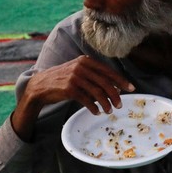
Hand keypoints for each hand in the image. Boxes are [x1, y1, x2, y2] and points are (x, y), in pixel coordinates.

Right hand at [10, 56, 132, 138]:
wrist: (40, 85)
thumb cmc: (63, 80)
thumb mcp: (78, 72)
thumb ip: (94, 76)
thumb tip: (116, 88)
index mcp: (86, 60)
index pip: (108, 71)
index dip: (121, 80)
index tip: (131, 89)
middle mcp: (81, 66)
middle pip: (105, 82)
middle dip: (115, 95)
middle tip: (120, 105)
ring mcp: (75, 77)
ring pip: (98, 92)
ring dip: (106, 103)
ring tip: (109, 111)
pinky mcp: (69, 88)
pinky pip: (87, 100)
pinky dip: (94, 107)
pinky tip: (97, 112)